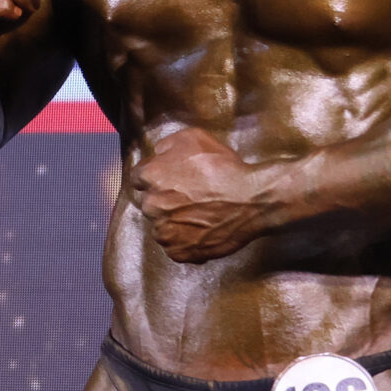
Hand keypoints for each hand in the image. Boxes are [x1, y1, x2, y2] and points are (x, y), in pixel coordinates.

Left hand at [129, 125, 280, 262]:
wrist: (251, 199)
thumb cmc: (224, 167)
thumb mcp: (193, 138)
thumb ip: (166, 145)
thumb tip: (157, 154)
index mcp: (150, 177)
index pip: (138, 178)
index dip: (155, 178)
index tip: (170, 180)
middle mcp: (151, 206)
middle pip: (149, 203)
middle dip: (163, 200)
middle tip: (189, 198)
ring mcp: (164, 232)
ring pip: (161, 227)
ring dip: (173, 223)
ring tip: (198, 216)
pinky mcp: (179, 252)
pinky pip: (175, 248)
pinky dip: (186, 242)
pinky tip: (202, 231)